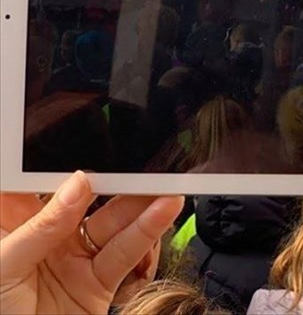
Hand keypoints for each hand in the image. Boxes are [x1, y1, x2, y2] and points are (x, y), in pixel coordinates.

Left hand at [0, 171, 183, 314]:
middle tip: (139, 162)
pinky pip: (126, 252)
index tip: (92, 140)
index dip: (64, 162)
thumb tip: (78, 183)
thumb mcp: (4, 266)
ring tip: (164, 183)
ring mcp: (76, 259)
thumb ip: (42, 226)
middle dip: (115, 179)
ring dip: (141, 202)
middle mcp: (48, 238)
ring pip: (113, 222)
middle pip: (88, 199)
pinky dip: (149, 230)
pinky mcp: (100, 283)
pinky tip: (164, 210)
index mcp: (14, 225)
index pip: (41, 184)